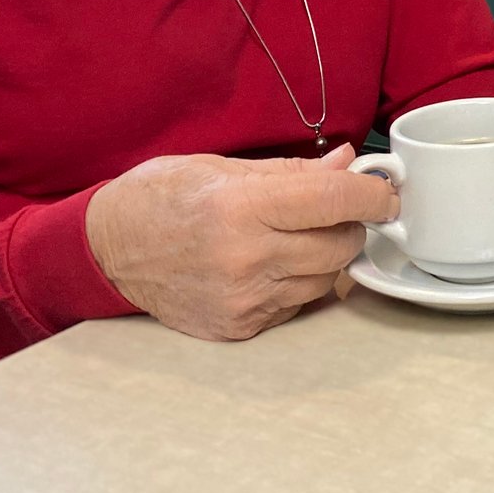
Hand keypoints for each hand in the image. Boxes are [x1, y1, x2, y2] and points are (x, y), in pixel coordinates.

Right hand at [85, 142, 400, 339]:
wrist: (106, 250)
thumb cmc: (161, 198)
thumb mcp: (223, 168)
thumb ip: (293, 171)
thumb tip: (347, 165)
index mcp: (242, 207)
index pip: (334, 201)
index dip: (373, 195)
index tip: (386, 192)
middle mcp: (245, 258)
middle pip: (340, 246)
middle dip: (350, 225)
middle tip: (335, 210)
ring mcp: (242, 299)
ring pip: (325, 280)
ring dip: (327, 257)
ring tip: (297, 236)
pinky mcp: (238, 327)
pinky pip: (296, 304)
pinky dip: (299, 282)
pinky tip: (272, 263)